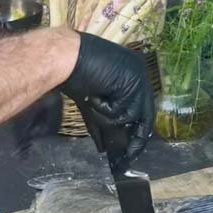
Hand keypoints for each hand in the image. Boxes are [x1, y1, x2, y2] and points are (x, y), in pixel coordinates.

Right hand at [60, 33, 154, 161]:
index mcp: (133, 75)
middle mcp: (140, 73)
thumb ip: (102, 121)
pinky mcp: (132, 83)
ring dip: (107, 116)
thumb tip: (103, 148)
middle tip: (129, 155)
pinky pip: (120, 111)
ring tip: (92, 102)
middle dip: (136, 138)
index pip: (142, 108)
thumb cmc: (75, 75)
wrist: (67, 57)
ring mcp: (139, 77)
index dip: (137, 129)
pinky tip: (94, 95)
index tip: (133, 147)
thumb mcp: (94, 102)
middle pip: (145, 114)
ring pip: (130, 116)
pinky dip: (104, 108)